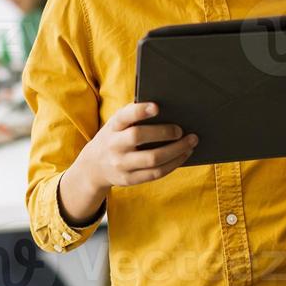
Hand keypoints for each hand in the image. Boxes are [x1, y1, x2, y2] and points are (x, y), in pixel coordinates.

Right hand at [60, 102, 196, 222]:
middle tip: (180, 130)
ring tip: (191, 142)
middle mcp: (114, 145)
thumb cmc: (115, 137)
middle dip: (163, 132)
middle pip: (138, 137)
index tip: (156, 107)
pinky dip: (173, 164)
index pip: (124, 116)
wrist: (94, 166)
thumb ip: (133, 116)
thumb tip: (167, 108)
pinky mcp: (129, 179)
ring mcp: (121, 164)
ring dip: (176, 150)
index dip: (139, 111)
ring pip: (152, 159)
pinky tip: (183, 155)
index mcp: (112, 127)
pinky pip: (156, 173)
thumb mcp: (116, 125)